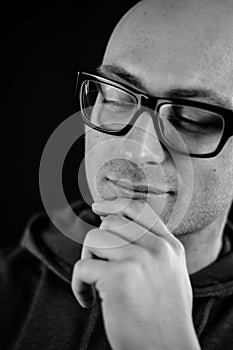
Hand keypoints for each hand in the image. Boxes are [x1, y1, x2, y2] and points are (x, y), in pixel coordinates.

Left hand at [71, 198, 200, 349]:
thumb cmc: (164, 315)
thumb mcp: (169, 273)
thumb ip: (151, 247)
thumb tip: (116, 224)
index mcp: (169, 246)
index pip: (138, 209)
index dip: (114, 205)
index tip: (98, 208)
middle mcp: (157, 248)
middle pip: (110, 223)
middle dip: (98, 242)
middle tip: (100, 266)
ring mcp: (139, 260)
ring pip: (94, 238)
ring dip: (88, 259)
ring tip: (96, 282)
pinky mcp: (119, 277)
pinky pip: (83, 266)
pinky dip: (78, 284)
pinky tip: (89, 300)